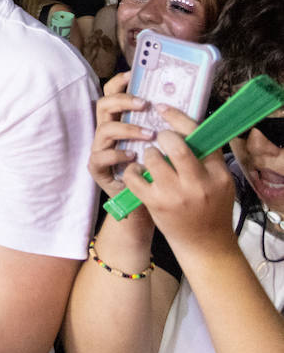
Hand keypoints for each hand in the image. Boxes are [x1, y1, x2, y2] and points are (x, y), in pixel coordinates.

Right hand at [87, 72, 153, 197]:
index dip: (119, 82)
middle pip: (104, 105)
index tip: (133, 75)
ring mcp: (100, 148)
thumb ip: (165, 125)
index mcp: (121, 120)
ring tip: (149, 134)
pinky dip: (118, 154)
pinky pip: (102, 156)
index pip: (112, 94)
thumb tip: (183, 105)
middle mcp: (107, 131)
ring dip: (128, 128)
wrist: (146, 205)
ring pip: (105, 129)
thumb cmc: (157, 172)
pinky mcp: (98, 168)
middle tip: (143, 104)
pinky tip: (134, 157)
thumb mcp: (161, 145)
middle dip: (123, 101)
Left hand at [123, 106, 236, 257]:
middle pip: (176, 144)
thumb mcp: (220, 182)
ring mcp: (174, 194)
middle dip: (162, 135)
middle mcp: (197, 183)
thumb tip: (185, 126)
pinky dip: (132, 170)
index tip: (163, 108)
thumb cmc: (211, 208)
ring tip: (150, 157)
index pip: (199, 136)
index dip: (178, 117)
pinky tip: (137, 171)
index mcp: (217, 174)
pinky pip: (134, 177)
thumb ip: (206, 157)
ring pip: (152, 157)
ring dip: (147, 153)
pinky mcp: (155, 204)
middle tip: (158, 136)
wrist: (205, 244)